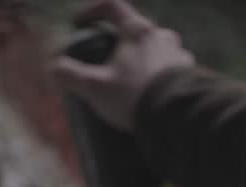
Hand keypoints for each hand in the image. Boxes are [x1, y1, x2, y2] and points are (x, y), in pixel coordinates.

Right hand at [51, 0, 194, 130]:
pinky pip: (171, 70)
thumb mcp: (94, 87)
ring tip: (129, 82)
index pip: (112, 7)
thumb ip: (70, 74)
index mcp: (138, 31)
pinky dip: (157, 77)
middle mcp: (162, 37)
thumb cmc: (133, 95)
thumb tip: (53, 67)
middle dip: (119, 43)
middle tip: (107, 62)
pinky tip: (150, 95)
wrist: (177, 117)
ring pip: (156, 50)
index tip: (79, 23)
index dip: (92, 11)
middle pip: (136, 30)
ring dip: (141, 60)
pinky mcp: (191, 75)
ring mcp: (180, 55)